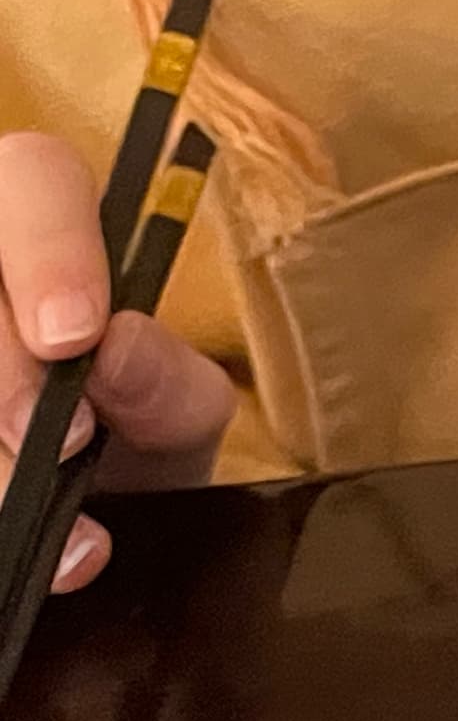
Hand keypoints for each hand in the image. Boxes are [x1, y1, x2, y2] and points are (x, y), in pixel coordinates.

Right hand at [2, 132, 234, 593]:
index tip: (79, 336)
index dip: (51, 251)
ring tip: (41, 519)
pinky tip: (15, 544)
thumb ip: (171, 381)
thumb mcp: (178, 416)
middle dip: (6, 372)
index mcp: (49, 219)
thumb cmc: (132, 433)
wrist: (92, 518)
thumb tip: (119, 346)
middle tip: (59, 445)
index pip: (35, 176)